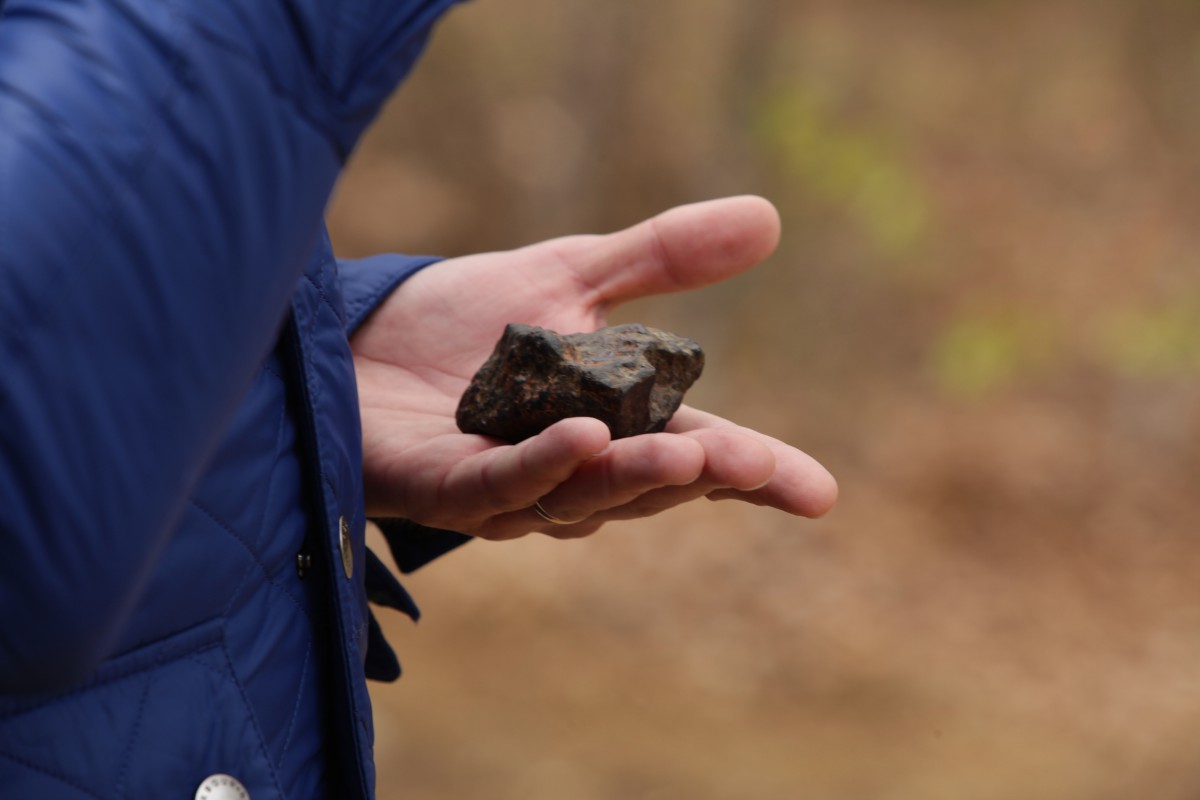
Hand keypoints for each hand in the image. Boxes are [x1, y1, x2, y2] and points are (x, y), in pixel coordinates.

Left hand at [351, 196, 837, 539]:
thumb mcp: (571, 277)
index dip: (754, 475)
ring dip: (634, 481)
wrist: (356, 332)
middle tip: (750, 463)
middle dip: (701, 477)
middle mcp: (566, 474)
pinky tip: (582, 436)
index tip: (819, 494)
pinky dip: (542, 466)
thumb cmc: (460, 322)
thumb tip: (768, 218)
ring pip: (580, 500)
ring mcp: (503, 491)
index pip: (693, 456)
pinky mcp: (438, 489)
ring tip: (689, 458)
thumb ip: (660, 258)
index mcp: (608, 430)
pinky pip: (496, 489)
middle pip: (643, 488)